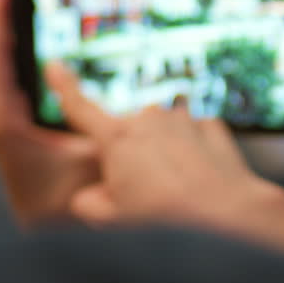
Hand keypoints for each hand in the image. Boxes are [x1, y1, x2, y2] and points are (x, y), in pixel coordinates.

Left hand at [0, 0, 99, 226]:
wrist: (53, 241)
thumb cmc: (73, 204)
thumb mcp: (95, 159)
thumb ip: (109, 127)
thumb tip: (149, 100)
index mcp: (4, 119)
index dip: (1, 14)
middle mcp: (0, 117)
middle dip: (9, 12)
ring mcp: (8, 121)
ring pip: (6, 64)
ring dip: (18, 30)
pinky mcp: (20, 127)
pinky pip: (19, 79)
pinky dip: (29, 54)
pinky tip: (50, 37)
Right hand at [47, 66, 283, 253]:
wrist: (229, 212)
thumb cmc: (164, 216)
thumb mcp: (110, 218)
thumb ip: (89, 202)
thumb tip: (89, 196)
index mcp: (117, 137)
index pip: (80, 107)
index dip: (63, 86)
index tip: (54, 64)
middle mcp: (148, 118)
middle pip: (126, 135)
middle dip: (130, 157)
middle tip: (142, 194)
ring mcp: (182, 119)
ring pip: (161, 135)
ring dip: (162, 155)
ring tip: (175, 192)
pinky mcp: (211, 127)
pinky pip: (192, 138)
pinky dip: (192, 154)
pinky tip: (199, 179)